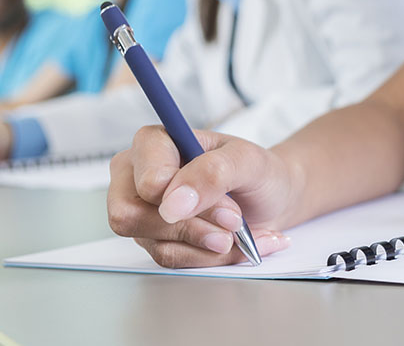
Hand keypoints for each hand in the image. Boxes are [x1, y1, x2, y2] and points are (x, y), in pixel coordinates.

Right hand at [107, 126, 300, 267]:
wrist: (272, 199)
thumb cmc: (257, 172)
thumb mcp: (248, 161)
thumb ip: (213, 172)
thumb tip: (173, 204)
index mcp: (153, 143)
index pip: (147, 182)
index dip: (186, 201)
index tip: (228, 209)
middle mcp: (136, 176)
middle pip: (131, 217)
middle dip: (193, 229)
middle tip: (234, 223)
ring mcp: (142, 211)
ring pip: (157, 244)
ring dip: (209, 245)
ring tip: (241, 232)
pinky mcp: (154, 239)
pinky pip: (172, 259)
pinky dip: (210, 257)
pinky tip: (235, 244)